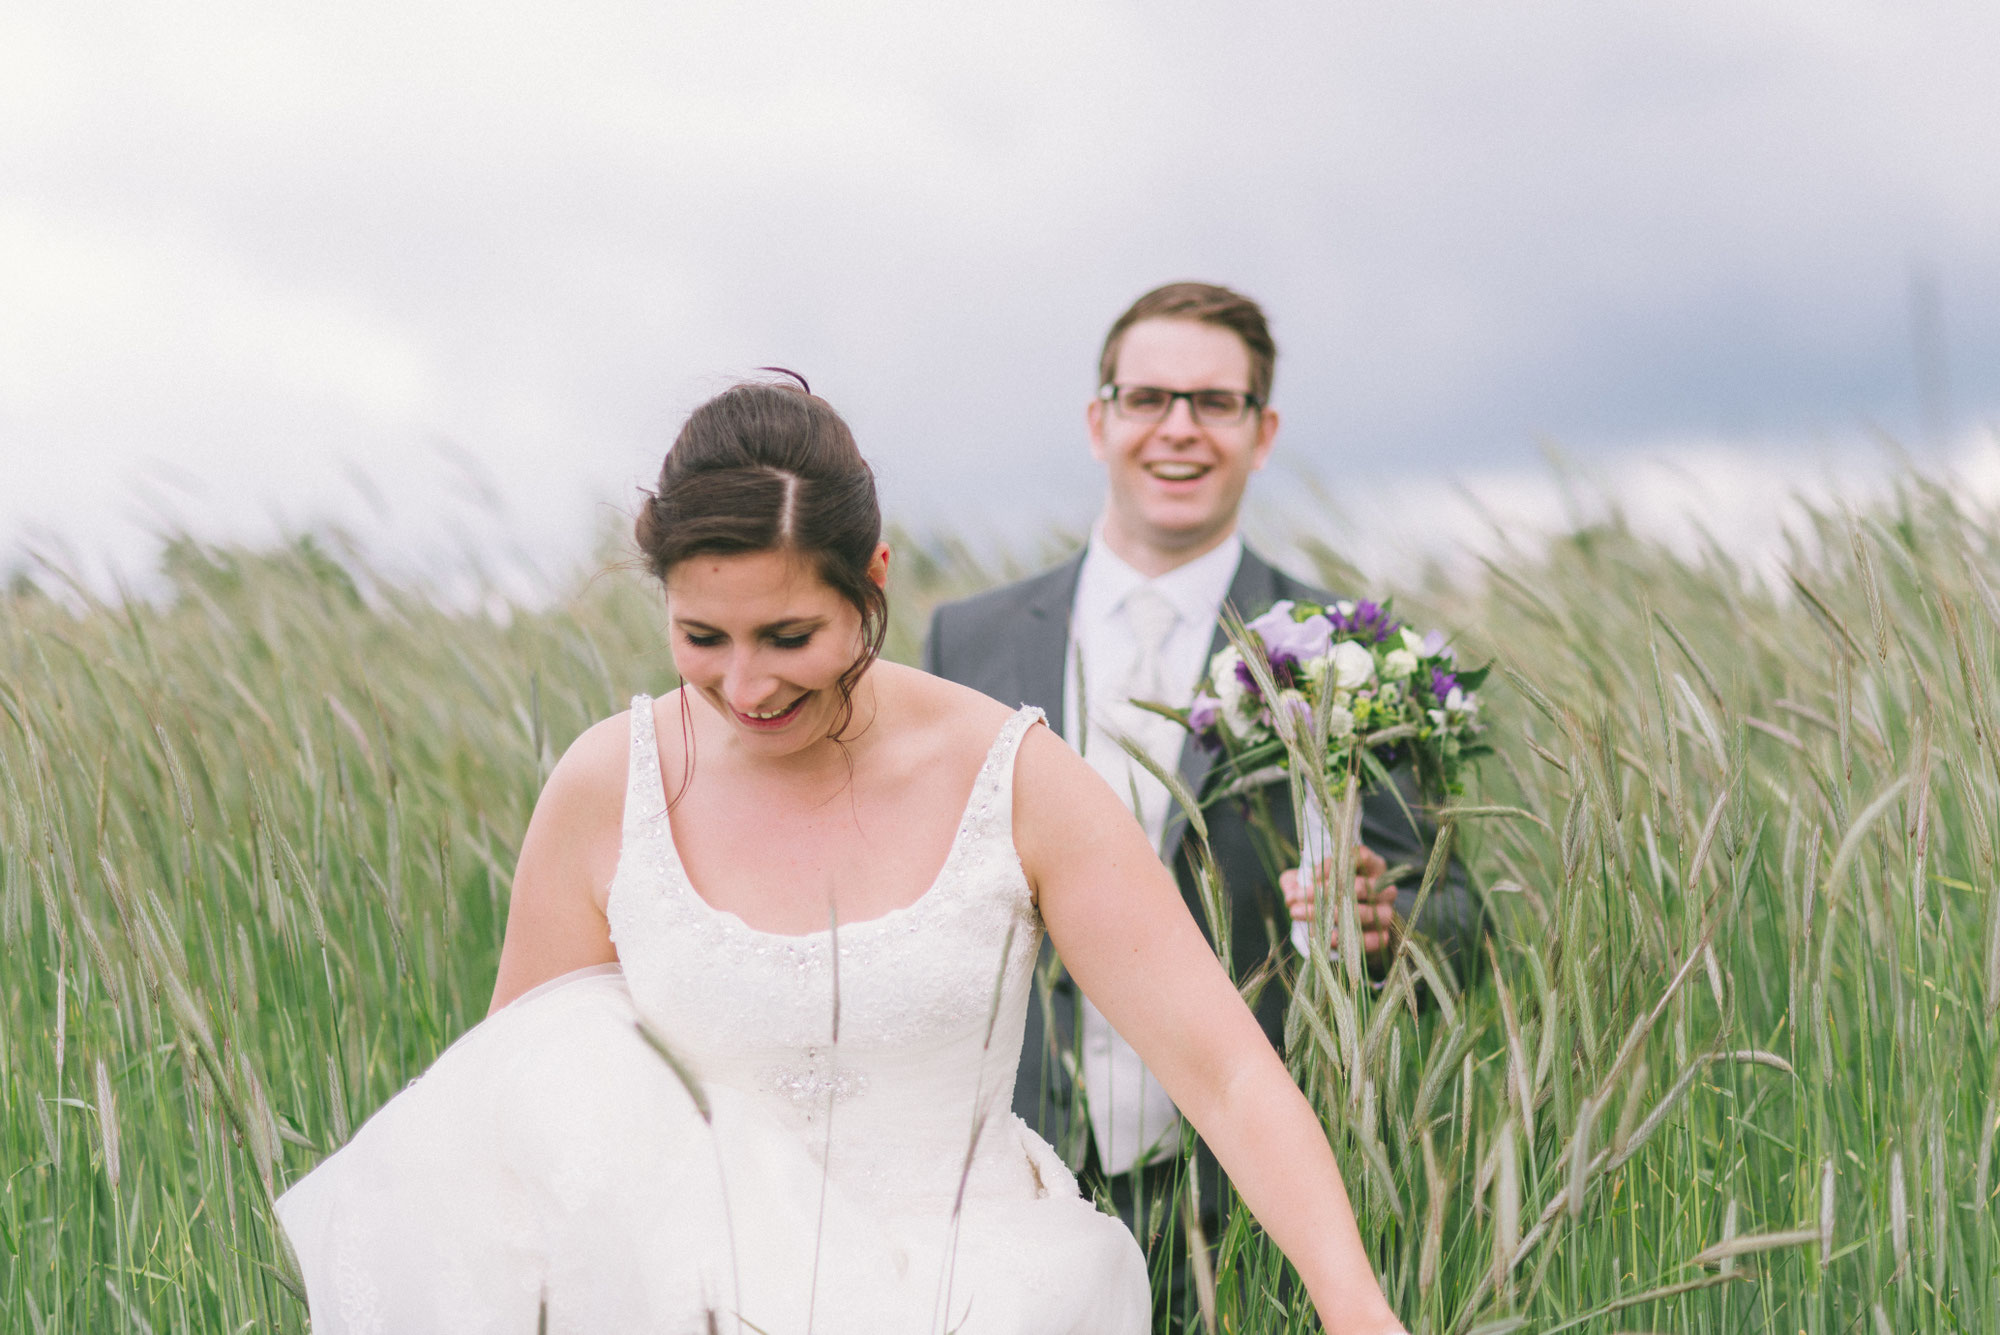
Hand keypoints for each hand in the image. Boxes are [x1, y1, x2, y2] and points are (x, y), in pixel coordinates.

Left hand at [1280, 844, 1397, 964]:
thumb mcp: (1310, 882)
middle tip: (1294, 899)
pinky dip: (1341, 938)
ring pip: (1361, 913)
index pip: (1358, 857)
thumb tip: (1290, 894)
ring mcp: (1386, 912)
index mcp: (1372, 866)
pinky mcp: (1382, 937)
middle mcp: (1384, 888)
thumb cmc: (1327, 894)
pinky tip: (1321, 936)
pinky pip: (1366, 939)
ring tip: (1298, 914)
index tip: (1308, 875)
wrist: (1345, 926)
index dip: (1332, 864)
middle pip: (1358, 887)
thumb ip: (1296, 881)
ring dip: (1327, 915)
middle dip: (1322, 893)